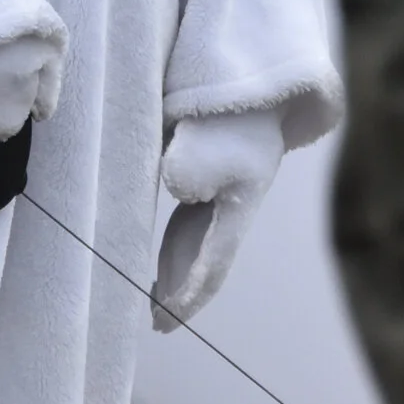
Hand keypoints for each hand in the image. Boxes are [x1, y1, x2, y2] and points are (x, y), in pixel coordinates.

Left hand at [151, 106, 284, 331]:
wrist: (251, 80)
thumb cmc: (231, 113)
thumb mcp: (209, 142)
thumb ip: (188, 172)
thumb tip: (180, 191)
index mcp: (237, 209)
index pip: (211, 264)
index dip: (190, 296)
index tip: (166, 320)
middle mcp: (231, 207)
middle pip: (204, 261)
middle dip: (182, 295)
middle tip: (156, 324)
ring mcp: (220, 192)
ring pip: (194, 244)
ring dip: (175, 273)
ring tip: (153, 302)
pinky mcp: (205, 173)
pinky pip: (187, 223)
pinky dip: (174, 247)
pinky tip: (156, 255)